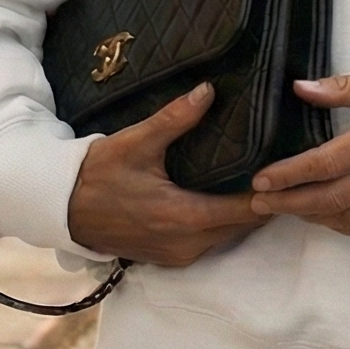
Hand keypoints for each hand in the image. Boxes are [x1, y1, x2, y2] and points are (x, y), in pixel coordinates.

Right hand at [67, 84, 266, 266]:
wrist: (60, 210)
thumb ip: (174, 119)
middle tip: (283, 169)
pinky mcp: (170, 258)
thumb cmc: (97, 175)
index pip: (247, 210)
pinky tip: (230, 198)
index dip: (272, 191)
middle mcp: (188, 244)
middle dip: (265, 201)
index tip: (289, 168)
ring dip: (246, 214)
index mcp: (185, 217)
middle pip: (244, 225)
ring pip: (229, 236)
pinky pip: (210, 242)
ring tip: (263, 180)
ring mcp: (179, 255)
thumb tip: (208, 90)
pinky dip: (224, 224)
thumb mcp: (135, 143)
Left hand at [248, 65, 349, 239]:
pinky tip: (330, 219)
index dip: (289, 175)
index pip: (327, 162)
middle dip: (292, 204)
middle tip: (262, 203)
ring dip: (316, 218)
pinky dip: (349, 228)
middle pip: (334, 198)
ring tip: (292, 209)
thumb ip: (344, 88)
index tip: (262, 181)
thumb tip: (301, 89)